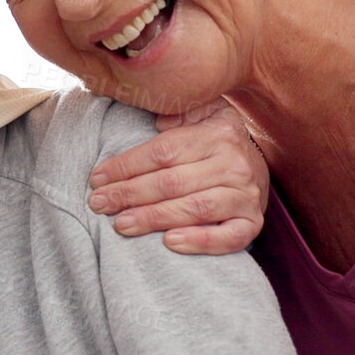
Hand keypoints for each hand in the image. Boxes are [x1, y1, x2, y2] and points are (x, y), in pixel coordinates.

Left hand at [87, 98, 268, 254]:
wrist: (258, 167)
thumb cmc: (212, 143)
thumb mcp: (198, 115)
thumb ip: (174, 112)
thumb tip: (149, 112)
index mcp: (216, 134)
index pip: (163, 152)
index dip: (126, 166)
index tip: (96, 179)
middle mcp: (234, 164)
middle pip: (173, 182)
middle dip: (130, 194)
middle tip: (99, 204)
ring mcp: (246, 195)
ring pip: (195, 208)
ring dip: (154, 218)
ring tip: (121, 224)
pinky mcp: (253, 223)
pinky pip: (228, 238)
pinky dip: (199, 241)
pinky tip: (168, 242)